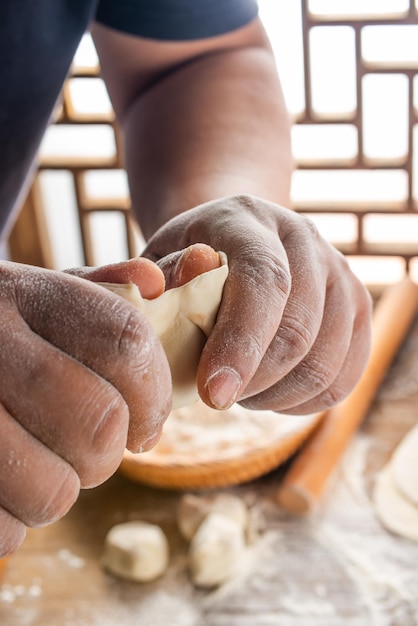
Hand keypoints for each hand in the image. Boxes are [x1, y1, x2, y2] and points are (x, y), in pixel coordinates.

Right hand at [0, 259, 170, 556]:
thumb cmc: (3, 331)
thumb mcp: (45, 297)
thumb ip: (110, 289)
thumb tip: (177, 273)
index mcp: (27, 293)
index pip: (126, 340)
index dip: (155, 393)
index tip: (149, 423)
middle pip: (99, 420)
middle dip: (111, 450)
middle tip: (94, 448)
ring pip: (53, 488)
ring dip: (63, 489)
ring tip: (45, 463)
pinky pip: (6, 528)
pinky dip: (16, 520)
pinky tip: (6, 482)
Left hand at [143, 194, 372, 414]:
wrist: (238, 240)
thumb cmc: (189, 261)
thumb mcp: (158, 261)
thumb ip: (151, 282)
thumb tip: (156, 298)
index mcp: (247, 219)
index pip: (263, 280)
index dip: (241, 342)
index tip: (213, 395)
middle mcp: (304, 238)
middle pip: (299, 329)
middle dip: (255, 382)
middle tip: (217, 396)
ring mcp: (340, 271)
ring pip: (325, 362)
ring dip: (276, 396)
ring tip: (241, 389)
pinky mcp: (358, 308)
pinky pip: (344, 377)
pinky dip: (304, 402)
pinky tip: (270, 391)